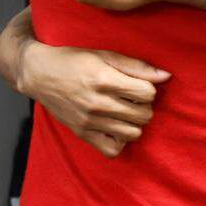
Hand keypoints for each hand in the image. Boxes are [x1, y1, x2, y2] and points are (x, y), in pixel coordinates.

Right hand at [16, 39, 170, 157]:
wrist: (40, 74)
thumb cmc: (74, 60)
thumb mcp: (105, 55)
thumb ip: (136, 66)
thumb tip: (166, 76)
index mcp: (104, 80)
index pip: (147, 93)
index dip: (147, 88)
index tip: (137, 84)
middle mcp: (97, 103)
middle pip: (143, 114)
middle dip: (144, 105)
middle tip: (132, 98)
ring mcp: (89, 121)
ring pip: (133, 133)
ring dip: (135, 122)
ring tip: (126, 112)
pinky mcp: (82, 133)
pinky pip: (112, 150)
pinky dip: (120, 140)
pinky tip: (116, 127)